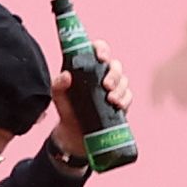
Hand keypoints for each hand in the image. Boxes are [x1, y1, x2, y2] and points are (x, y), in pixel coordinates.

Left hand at [50, 41, 133, 165]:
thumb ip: (58, 85)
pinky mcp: (120, 104)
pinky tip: (118, 105)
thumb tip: (66, 75)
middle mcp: (102, 76)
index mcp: (88, 69)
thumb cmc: (67, 110)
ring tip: (111, 100)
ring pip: (124, 81)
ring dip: (120, 88)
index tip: (100, 58)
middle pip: (115, 66)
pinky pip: (129, 96)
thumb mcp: (58, 97)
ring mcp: (113, 90)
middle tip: (106, 85)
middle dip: (114, 74)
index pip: (98, 51)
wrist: (74, 136)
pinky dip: (126, 99)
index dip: (102, 49)